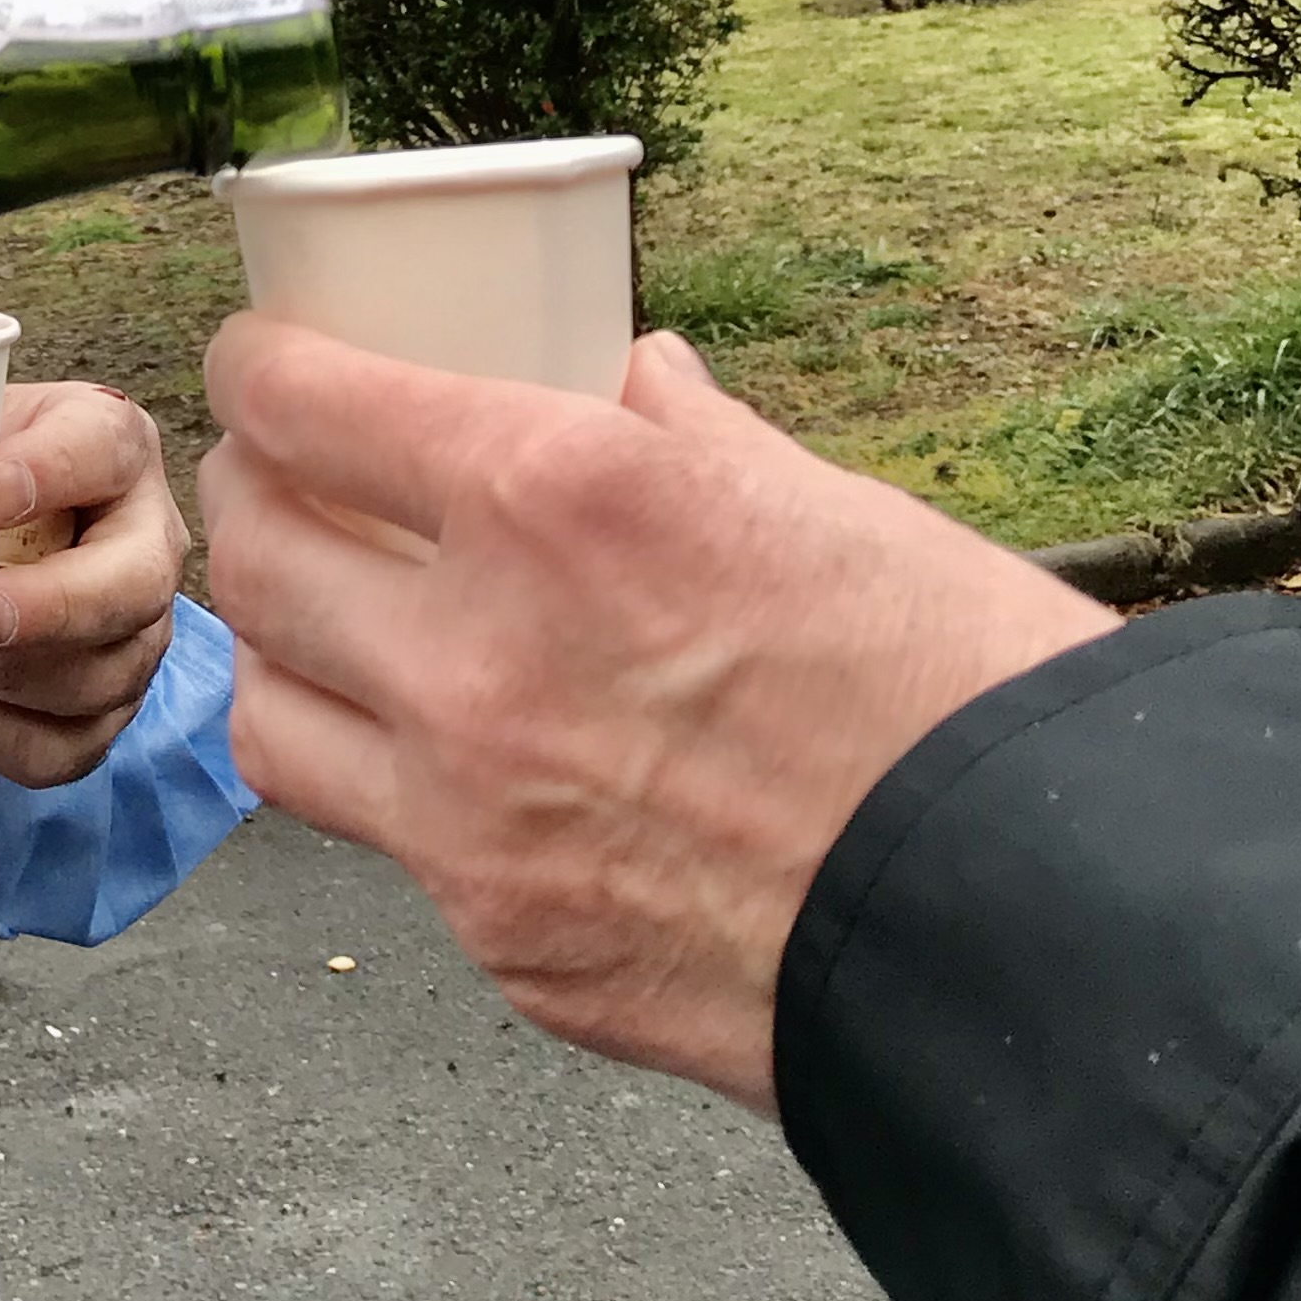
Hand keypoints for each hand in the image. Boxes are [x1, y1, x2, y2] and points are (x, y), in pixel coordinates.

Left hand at [0, 378, 186, 786]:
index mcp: (106, 444)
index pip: (103, 445)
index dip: (54, 470)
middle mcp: (144, 538)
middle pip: (130, 583)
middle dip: (46, 608)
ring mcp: (138, 632)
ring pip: (100, 676)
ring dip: (5, 677)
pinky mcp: (110, 706)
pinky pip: (70, 747)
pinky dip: (1, 734)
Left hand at [199, 319, 1111, 1110]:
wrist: (1046, 940)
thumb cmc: (963, 696)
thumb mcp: (828, 505)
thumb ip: (692, 438)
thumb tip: (637, 373)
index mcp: (554, 500)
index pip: (299, 405)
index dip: (257, 368)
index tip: (264, 358)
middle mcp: (478, 655)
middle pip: (255, 552)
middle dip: (255, 495)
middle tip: (289, 477)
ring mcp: (471, 818)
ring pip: (268, 711)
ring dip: (285, 648)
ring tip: (332, 620)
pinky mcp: (503, 942)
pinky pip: (385, 843)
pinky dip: (396, 786)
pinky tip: (456, 759)